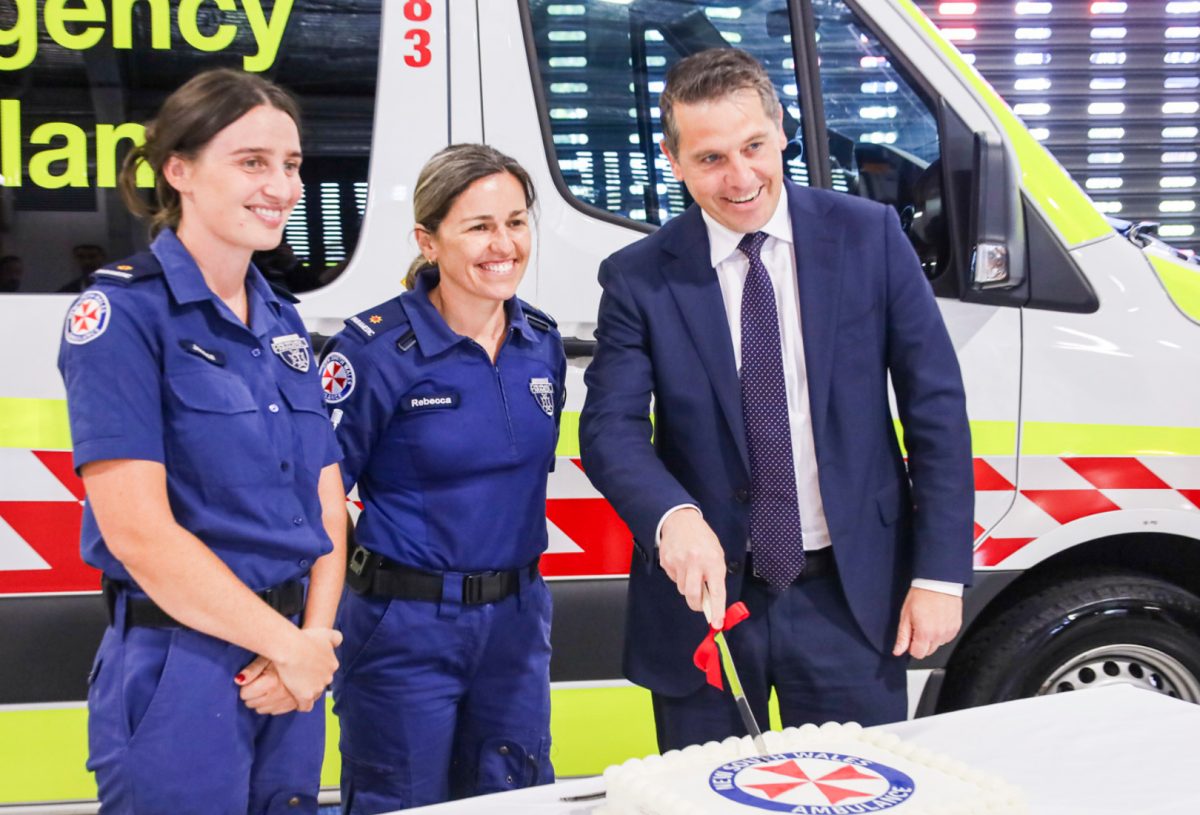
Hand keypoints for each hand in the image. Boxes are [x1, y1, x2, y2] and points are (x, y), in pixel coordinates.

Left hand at [236, 656, 298, 715]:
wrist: (310, 658)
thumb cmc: (285, 655)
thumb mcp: (266, 657)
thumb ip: (252, 669)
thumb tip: (238, 680)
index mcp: (271, 681)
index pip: (245, 694)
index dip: (246, 685)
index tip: (253, 678)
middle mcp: (279, 694)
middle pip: (251, 703)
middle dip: (252, 694)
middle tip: (259, 682)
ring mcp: (287, 701)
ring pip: (261, 710)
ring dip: (261, 701)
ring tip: (267, 687)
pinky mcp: (294, 705)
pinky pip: (274, 712)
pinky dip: (272, 704)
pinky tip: (276, 693)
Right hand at [272, 627, 341, 711]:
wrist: (291, 648)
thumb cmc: (306, 638)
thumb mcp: (325, 633)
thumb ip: (335, 637)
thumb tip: (339, 642)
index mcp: (333, 664)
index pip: (327, 671)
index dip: (317, 670)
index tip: (307, 667)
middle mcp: (328, 677)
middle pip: (321, 683)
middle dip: (312, 681)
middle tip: (298, 675)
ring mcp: (317, 688)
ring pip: (314, 694)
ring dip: (306, 691)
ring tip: (294, 686)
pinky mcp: (305, 696)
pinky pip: (306, 706)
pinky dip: (302, 704)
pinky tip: (296, 701)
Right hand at [659, 508, 728, 628]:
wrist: (681, 520)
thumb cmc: (702, 538)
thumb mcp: (716, 554)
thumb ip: (716, 577)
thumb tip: (713, 602)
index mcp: (712, 561)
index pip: (716, 591)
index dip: (717, 610)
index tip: (716, 623)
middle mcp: (695, 562)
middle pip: (692, 596)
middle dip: (697, 604)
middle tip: (701, 603)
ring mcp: (679, 562)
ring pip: (682, 589)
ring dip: (687, 586)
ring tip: (691, 570)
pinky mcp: (666, 562)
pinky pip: (673, 579)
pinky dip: (678, 576)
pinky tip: (682, 563)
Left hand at [893, 588, 961, 658]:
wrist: (938, 582)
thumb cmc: (921, 595)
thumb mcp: (905, 615)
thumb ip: (903, 636)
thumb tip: (898, 651)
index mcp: (925, 633)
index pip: (918, 654)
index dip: (911, 646)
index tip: (911, 636)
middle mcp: (939, 635)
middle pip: (928, 651)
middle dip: (921, 643)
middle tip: (918, 626)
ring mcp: (949, 631)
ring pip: (938, 644)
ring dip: (932, 637)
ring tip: (928, 621)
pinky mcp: (956, 627)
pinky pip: (947, 637)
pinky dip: (941, 632)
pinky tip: (937, 620)